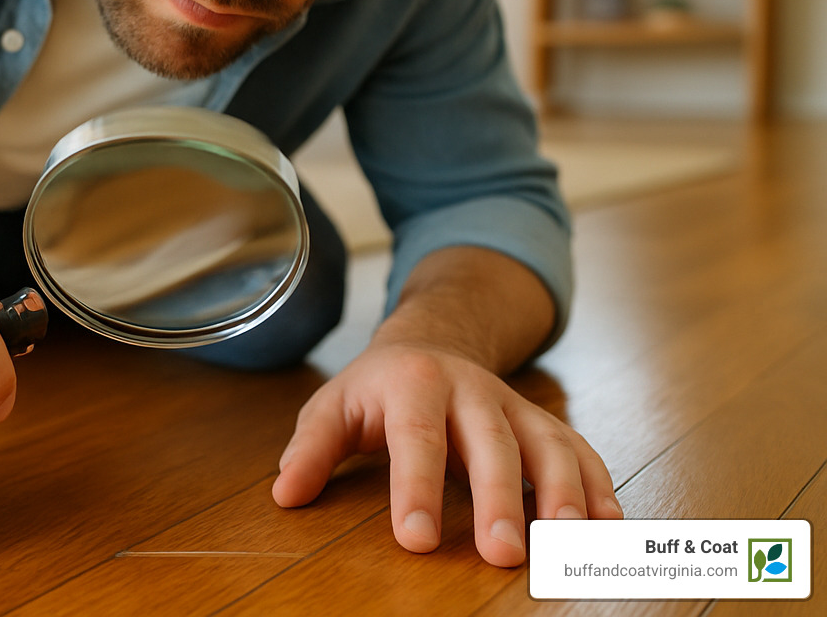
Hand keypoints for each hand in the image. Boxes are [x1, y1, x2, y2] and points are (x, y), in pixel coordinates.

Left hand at [271, 343, 620, 566]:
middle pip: (490, 444)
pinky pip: (579, 449)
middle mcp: (471, 390)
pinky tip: (609, 527)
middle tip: (502, 554)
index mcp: (413, 384)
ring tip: (570, 544)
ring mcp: (513, 405)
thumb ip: (311, 448)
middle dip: (499, 499)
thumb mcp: (334, 407)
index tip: (416, 540)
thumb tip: (286, 494)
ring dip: (563, 493)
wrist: (432, 341)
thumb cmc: (377, 388)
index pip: (416, 439)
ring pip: (548, 443)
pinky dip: (598, 485)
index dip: (416, 490)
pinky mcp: (543, 421)